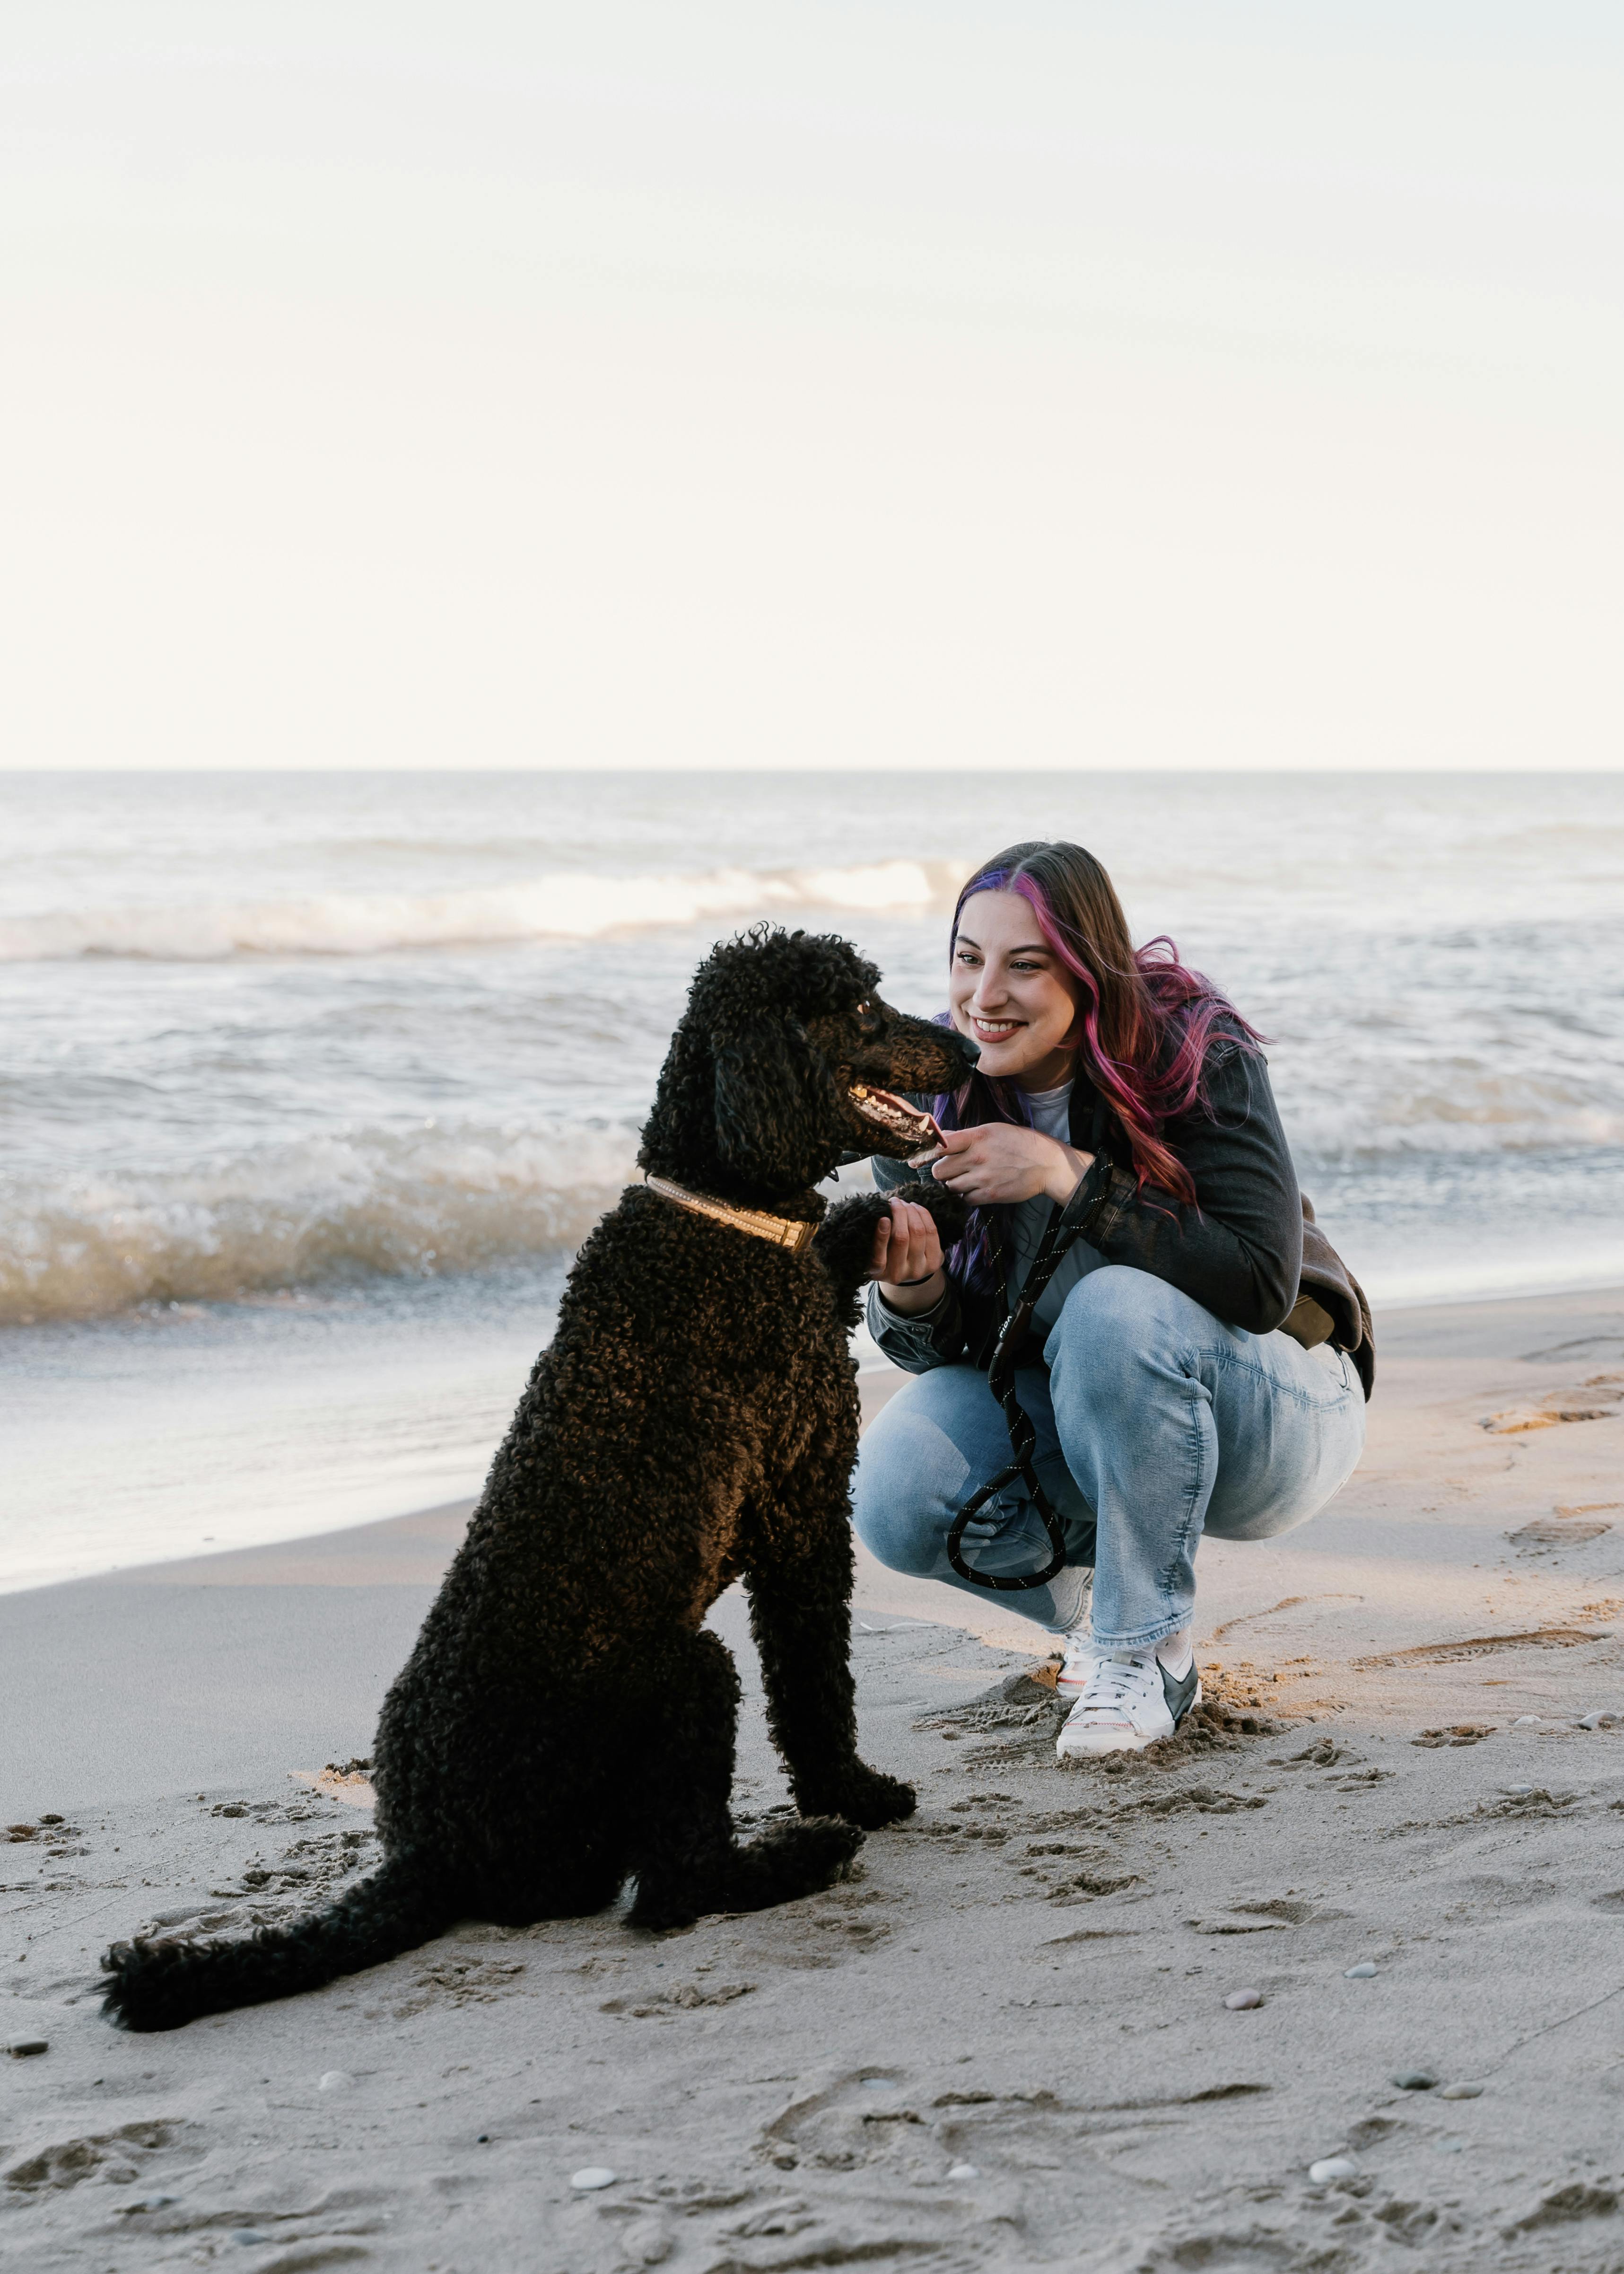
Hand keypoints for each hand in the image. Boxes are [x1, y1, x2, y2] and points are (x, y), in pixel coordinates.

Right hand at [869, 1197, 945, 1314]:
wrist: (907, 1271)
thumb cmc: (884, 1254)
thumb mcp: (872, 1250)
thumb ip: (873, 1236)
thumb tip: (880, 1211)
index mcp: (878, 1273)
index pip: (878, 1258)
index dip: (882, 1237)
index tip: (883, 1218)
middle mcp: (898, 1274)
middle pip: (902, 1238)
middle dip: (899, 1214)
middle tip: (894, 1201)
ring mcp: (918, 1270)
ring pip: (918, 1232)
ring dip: (911, 1212)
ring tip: (905, 1203)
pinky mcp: (934, 1263)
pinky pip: (932, 1232)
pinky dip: (923, 1215)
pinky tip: (916, 1208)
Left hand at [930, 1122, 1093, 1207]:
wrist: (1047, 1164)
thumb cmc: (1020, 1143)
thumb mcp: (993, 1130)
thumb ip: (966, 1136)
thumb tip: (941, 1138)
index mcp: (977, 1137)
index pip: (940, 1145)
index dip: (927, 1153)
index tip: (920, 1159)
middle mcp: (977, 1157)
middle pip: (940, 1171)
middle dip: (943, 1172)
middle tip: (953, 1170)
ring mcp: (984, 1178)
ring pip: (951, 1187)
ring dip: (955, 1185)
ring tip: (968, 1179)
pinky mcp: (991, 1195)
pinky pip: (965, 1200)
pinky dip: (968, 1196)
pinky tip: (977, 1188)